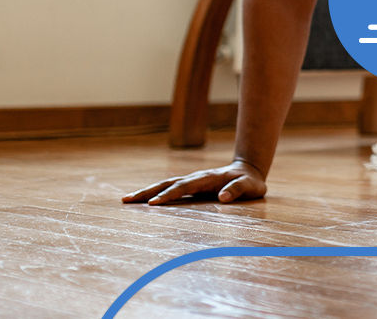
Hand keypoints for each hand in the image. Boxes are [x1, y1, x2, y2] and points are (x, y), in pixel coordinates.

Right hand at [121, 160, 266, 204]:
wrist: (248, 170)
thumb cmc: (250, 182)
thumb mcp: (250, 186)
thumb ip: (238, 190)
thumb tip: (223, 198)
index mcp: (207, 179)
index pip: (184, 187)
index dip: (169, 195)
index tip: (153, 204)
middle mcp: (195, 178)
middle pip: (167, 184)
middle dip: (147, 192)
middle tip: (127, 201)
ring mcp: (191, 181)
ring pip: (165, 185)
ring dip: (146, 192)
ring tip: (126, 200)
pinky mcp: (190, 186)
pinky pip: (169, 189)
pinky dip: (154, 193)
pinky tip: (142, 201)